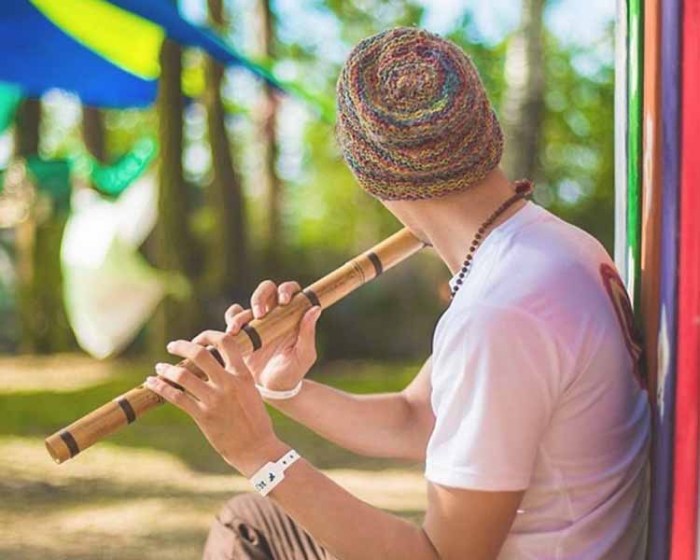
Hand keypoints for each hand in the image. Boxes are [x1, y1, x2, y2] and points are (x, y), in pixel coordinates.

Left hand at [145, 336, 288, 475]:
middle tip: (172, 346)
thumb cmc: (255, 420)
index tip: (198, 339)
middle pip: (199, 354)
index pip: (226, 342)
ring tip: (159, 367)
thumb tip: (216, 364)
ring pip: (183, 376)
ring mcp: (215, 400)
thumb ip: (236, 376)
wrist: (257, 448)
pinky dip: (161, 387)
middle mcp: (228, 383)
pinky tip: (152, 382)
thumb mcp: (251, 391)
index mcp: (243, 375)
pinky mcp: (203, 416)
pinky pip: (176, 397)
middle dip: (181, 346)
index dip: (208, 335)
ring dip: (166, 369)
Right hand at [223, 280, 321, 392]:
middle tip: (259, 313)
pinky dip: (230, 321)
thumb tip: (315, 309)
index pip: (290, 290)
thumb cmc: (293, 372)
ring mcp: (256, 323)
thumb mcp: (304, 355)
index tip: (284, 301)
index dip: (286, 290)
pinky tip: (231, 333)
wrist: (273, 391)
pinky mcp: (241, 333)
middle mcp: (274, 314)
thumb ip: (308, 333)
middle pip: (266, 290)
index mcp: (292, 315)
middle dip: (260, 296)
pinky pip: (232, 319)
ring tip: (236, 330)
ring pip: (246, 305)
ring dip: (241, 315)